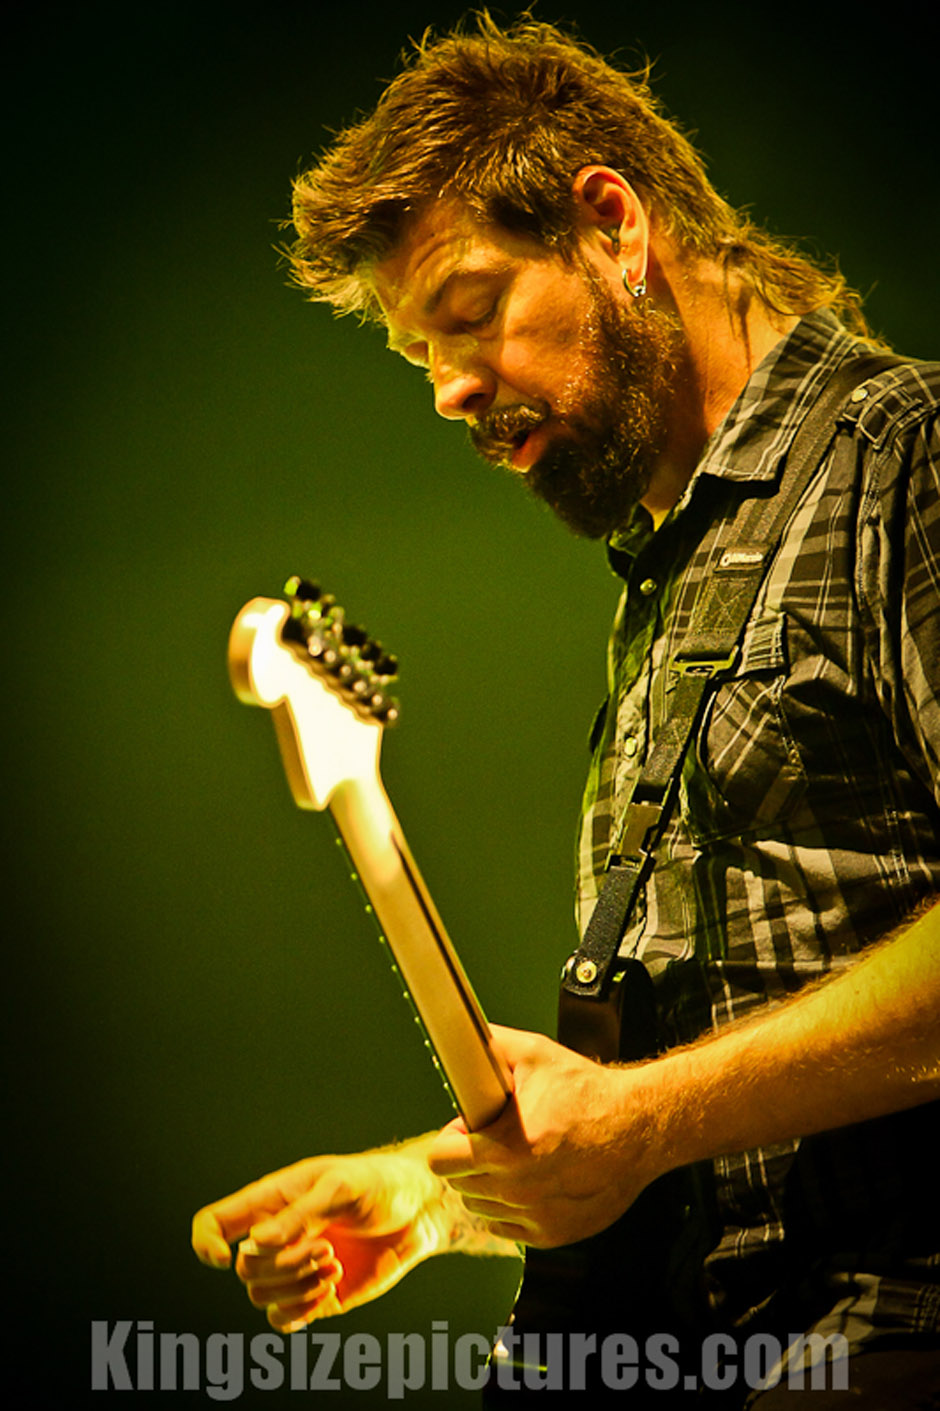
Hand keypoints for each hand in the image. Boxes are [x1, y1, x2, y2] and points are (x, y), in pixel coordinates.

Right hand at [191, 1142, 445, 1330]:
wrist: (418, 1211)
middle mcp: (274, 1237)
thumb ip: (298, 1215)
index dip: (206, 1243)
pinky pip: (282, 1321)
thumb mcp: (341, 1187)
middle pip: (243, 1268)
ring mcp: (292, 1268)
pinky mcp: (313, 1296)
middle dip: (283, 1265)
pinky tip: (333, 1287)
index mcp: (271, 1201)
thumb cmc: (378, 1184)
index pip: (213, 1222)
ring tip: (334, 1263)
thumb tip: (253, 1244)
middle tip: (326, 1248)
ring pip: (260, 1296)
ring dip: (297, 1286)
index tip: (229, 1258)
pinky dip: (302, 1310)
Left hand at [428, 1025, 655, 1248]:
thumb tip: (461, 1035)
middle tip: (499, 1138)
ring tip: (519, 1158)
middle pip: (459, 1184)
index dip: (452, 1139)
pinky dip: (512, 1208)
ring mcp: (534, 1216)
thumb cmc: (590, 1093)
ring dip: (490, 1185)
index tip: (470, 1130)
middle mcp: (515, 1190)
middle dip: (471, 1160)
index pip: (439, 1161)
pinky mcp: (551, 1234)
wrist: (640, 1127)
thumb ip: (490, 1045)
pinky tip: (533, 1181)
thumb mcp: (536, 1055)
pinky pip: (506, 1227)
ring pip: (481, 1207)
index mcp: (503, 1150)